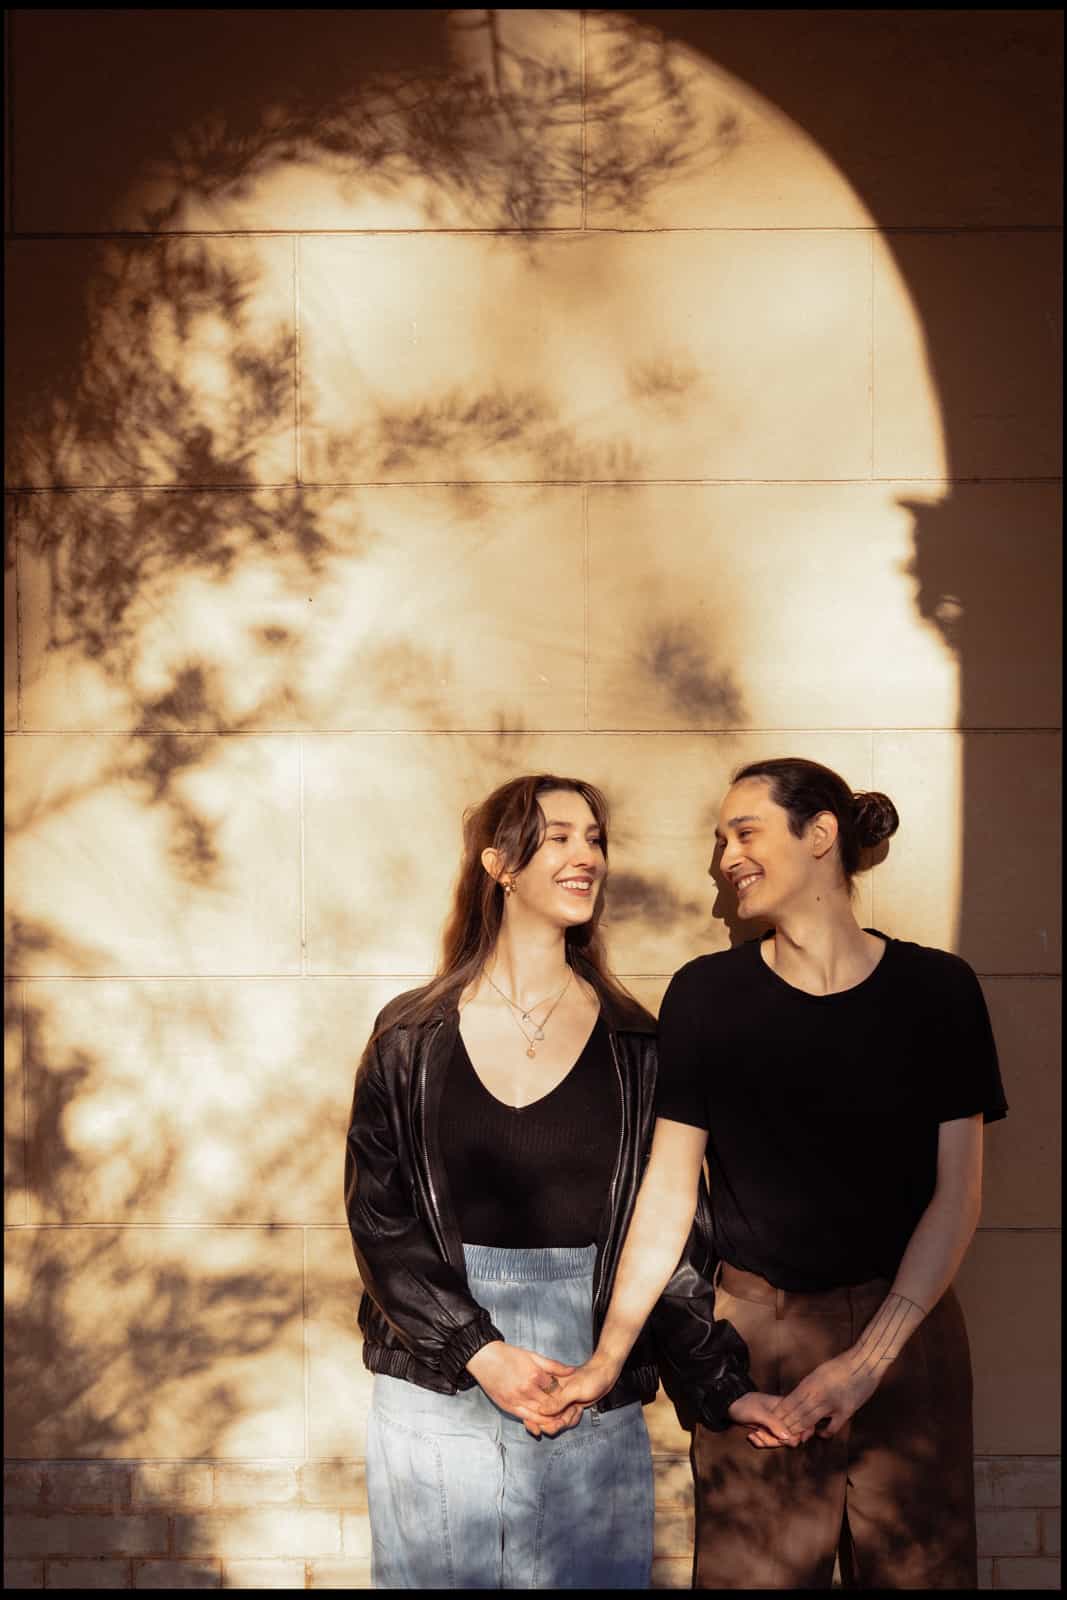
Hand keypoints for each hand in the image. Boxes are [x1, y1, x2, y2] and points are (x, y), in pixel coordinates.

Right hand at [466, 1342, 581, 1436]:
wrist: (485, 1358)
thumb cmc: (508, 1355)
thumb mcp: (533, 1356)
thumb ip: (553, 1365)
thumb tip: (572, 1370)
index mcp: (535, 1375)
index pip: (557, 1391)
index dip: (566, 1395)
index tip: (572, 1397)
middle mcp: (527, 1390)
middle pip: (550, 1406)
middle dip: (561, 1410)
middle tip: (570, 1413)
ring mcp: (517, 1400)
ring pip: (539, 1416)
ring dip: (551, 1420)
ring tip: (560, 1421)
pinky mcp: (508, 1407)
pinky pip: (526, 1418)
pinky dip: (536, 1423)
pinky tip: (543, 1424)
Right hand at [539, 1353, 621, 1417]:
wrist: (604, 1375)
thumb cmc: (590, 1377)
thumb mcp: (574, 1389)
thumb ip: (558, 1401)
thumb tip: (541, 1411)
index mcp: (548, 1388)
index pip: (537, 1407)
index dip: (541, 1419)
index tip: (551, 1424)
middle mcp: (552, 1396)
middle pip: (544, 1419)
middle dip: (556, 1423)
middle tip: (566, 1418)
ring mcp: (560, 1403)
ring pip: (556, 1422)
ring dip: (567, 1420)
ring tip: (576, 1409)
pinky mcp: (568, 1408)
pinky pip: (566, 1421)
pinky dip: (573, 1419)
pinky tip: (579, 1410)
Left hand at [727, 1391, 813, 1448]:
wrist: (729, 1406)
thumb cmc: (744, 1404)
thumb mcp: (758, 1413)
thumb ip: (774, 1424)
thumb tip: (791, 1438)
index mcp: (786, 1407)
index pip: (804, 1420)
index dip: (804, 1431)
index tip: (795, 1439)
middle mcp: (784, 1417)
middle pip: (792, 1437)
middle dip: (776, 1440)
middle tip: (761, 1433)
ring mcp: (776, 1426)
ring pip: (780, 1442)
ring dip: (766, 1441)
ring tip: (754, 1433)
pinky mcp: (768, 1433)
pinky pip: (770, 1444)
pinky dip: (760, 1443)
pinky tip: (751, 1436)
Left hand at [774, 1349, 881, 1438]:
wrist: (864, 1361)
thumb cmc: (841, 1365)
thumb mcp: (819, 1372)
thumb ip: (809, 1386)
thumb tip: (797, 1397)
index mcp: (810, 1383)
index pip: (791, 1401)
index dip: (781, 1413)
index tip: (771, 1419)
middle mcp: (818, 1394)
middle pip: (797, 1413)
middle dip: (787, 1424)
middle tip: (776, 1433)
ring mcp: (832, 1404)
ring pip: (811, 1421)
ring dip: (800, 1430)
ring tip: (792, 1437)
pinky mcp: (846, 1411)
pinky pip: (832, 1427)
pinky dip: (824, 1432)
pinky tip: (820, 1433)